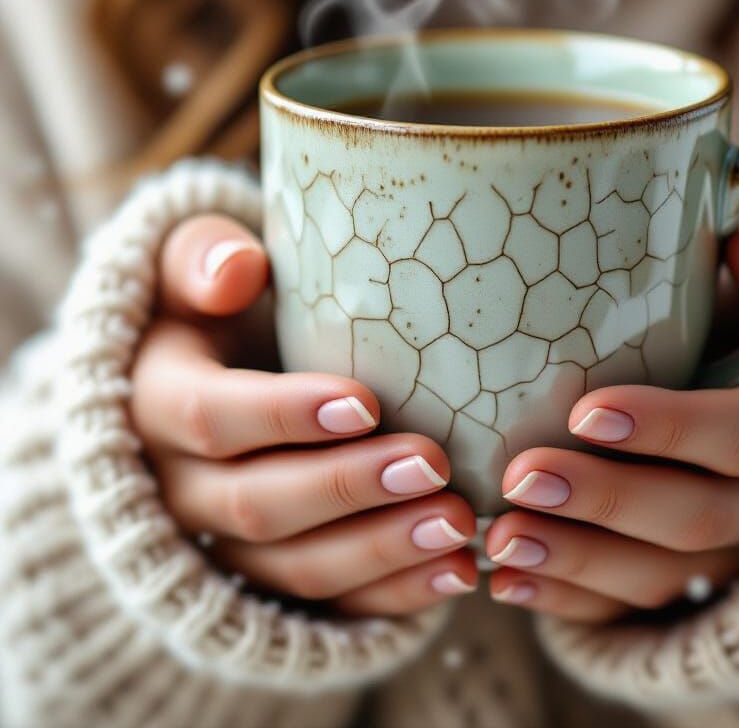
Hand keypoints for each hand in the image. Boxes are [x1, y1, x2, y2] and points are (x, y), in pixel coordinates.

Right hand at [130, 215, 478, 616]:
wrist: (212, 376)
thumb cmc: (221, 309)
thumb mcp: (193, 268)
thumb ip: (203, 257)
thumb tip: (236, 270)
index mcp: (158, 401)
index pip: (209, 417)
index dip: (283, 415)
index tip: (364, 403)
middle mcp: (180, 486)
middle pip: (256, 505)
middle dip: (346, 489)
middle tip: (431, 464)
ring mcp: (224, 543)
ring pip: (293, 567)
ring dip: (380, 552)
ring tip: (459, 526)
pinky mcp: (271, 575)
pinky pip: (327, 604)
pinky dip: (393, 595)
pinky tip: (455, 573)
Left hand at [486, 214, 738, 621]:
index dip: (671, 428)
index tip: (584, 410)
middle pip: (700, 517)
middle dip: (606, 502)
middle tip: (522, 479)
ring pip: (666, 575)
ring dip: (578, 563)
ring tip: (499, 541)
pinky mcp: (702, 583)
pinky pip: (640, 609)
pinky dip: (571, 602)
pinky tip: (508, 583)